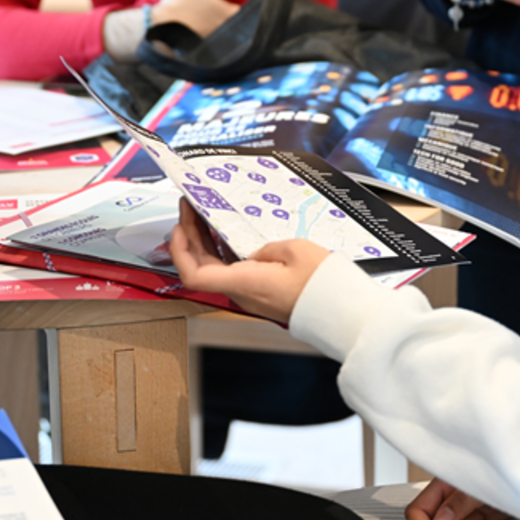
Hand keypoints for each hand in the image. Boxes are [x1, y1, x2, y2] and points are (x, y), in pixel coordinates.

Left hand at [168, 199, 326, 322]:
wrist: (340, 311)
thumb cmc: (321, 284)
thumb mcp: (294, 251)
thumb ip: (266, 247)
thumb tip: (254, 251)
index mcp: (244, 282)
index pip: (194, 274)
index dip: (179, 251)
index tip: (179, 226)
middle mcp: (242, 292)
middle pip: (201, 266)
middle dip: (191, 234)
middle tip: (191, 207)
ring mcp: (250, 294)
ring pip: (215, 268)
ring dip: (205, 241)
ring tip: (204, 215)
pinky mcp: (260, 292)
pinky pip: (232, 271)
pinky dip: (223, 250)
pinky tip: (227, 233)